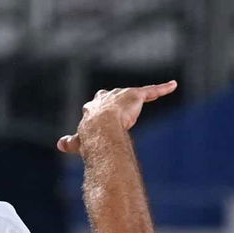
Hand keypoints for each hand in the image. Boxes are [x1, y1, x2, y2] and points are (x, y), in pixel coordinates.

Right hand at [56, 81, 176, 153]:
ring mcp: (121, 95)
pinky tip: (174, 86)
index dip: (98, 109)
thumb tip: (59, 145)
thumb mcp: (79, 140)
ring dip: (140, 95)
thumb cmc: (89, 136)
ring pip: (133, 93)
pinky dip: (162, 88)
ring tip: (146, 97)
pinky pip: (151, 90)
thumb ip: (71, 142)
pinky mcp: (135, 95)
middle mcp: (106, 96)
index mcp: (93, 107)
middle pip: (111, 94)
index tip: (98, 111)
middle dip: (115, 98)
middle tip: (121, 104)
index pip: (96, 104)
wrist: (99, 127)